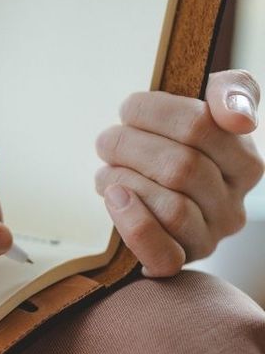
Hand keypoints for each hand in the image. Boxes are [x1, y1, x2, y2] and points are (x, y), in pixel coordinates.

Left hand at [94, 70, 263, 276]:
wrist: (150, 183)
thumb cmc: (180, 138)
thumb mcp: (211, 103)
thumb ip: (233, 91)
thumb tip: (239, 117)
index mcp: (246, 164)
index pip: (202, 126)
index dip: (154, 111)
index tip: (129, 109)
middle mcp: (233, 206)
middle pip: (181, 167)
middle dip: (131, 146)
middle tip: (108, 140)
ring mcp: (208, 239)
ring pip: (171, 209)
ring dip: (125, 180)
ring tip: (107, 169)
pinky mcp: (179, 262)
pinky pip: (163, 257)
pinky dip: (134, 227)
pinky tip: (114, 198)